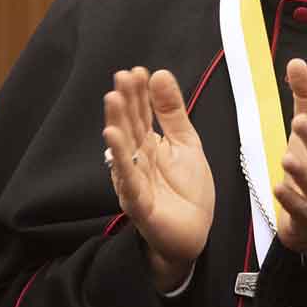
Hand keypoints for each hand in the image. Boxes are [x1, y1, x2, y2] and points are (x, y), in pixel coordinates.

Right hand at [102, 67, 214, 291]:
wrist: (194, 235)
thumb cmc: (188, 191)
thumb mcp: (186, 143)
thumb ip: (172, 111)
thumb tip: (160, 74)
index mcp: (149, 144)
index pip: (141, 113)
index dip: (138, 92)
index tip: (136, 70)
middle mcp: (137, 159)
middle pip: (129, 126)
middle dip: (125, 101)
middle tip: (121, 77)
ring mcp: (135, 181)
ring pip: (124, 150)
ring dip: (117, 124)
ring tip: (112, 100)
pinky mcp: (139, 203)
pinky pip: (128, 180)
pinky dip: (121, 160)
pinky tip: (113, 139)